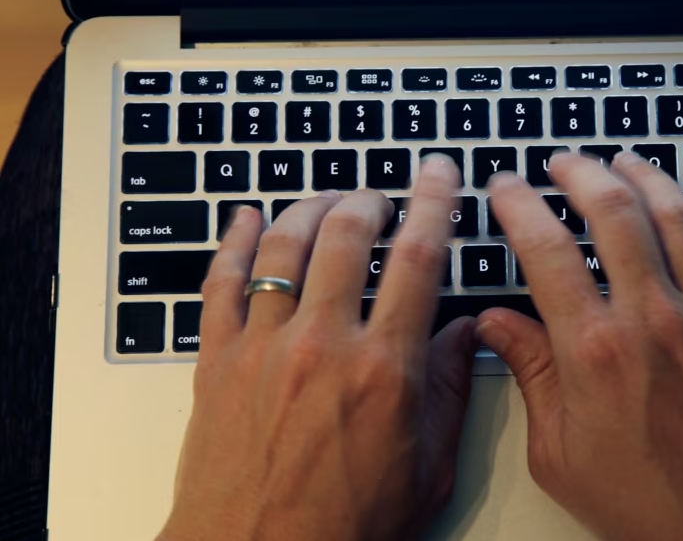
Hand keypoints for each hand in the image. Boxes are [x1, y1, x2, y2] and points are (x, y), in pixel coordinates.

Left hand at [158, 156, 477, 540]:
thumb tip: (464, 333)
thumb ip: (450, 389)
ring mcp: (264, 348)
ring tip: (329, 202)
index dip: (434, 203)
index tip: (438, 176)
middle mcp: (323, 345)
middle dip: (370, 200)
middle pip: (347, 236)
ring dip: (311, 208)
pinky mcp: (218, 362)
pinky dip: (235, 240)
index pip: (418, 258)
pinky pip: (221, 281)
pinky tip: (248, 218)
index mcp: (384, 369)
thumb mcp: (428, 466)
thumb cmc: (345, 527)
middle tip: (381, 196)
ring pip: (286, 245)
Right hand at [478, 153, 682, 540]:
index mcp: (595, 352)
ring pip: (679, 217)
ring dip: (648, 178)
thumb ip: (530, 377)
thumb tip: (497, 326)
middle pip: (614, 213)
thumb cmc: (652, 507)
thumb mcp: (561, 453)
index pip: (546, 250)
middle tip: (563, 162)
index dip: (518, 206)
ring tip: (625, 161)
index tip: (506, 189)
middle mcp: (655, 321)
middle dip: (581, 173)